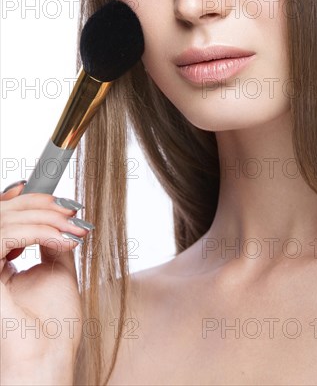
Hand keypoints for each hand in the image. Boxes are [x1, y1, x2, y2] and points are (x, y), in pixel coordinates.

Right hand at [0, 182, 91, 375]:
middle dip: (42, 206)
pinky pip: (3, 237)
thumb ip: (52, 240)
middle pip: (4, 213)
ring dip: (46, 219)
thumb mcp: (58, 269)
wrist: (50, 356)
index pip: (5, 219)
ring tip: (72, 231)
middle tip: (72, 212)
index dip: (25, 200)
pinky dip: (37, 232)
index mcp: (1, 262)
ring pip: (4, 220)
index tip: (59, 198)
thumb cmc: (54, 324)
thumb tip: (60, 214)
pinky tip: (61, 241)